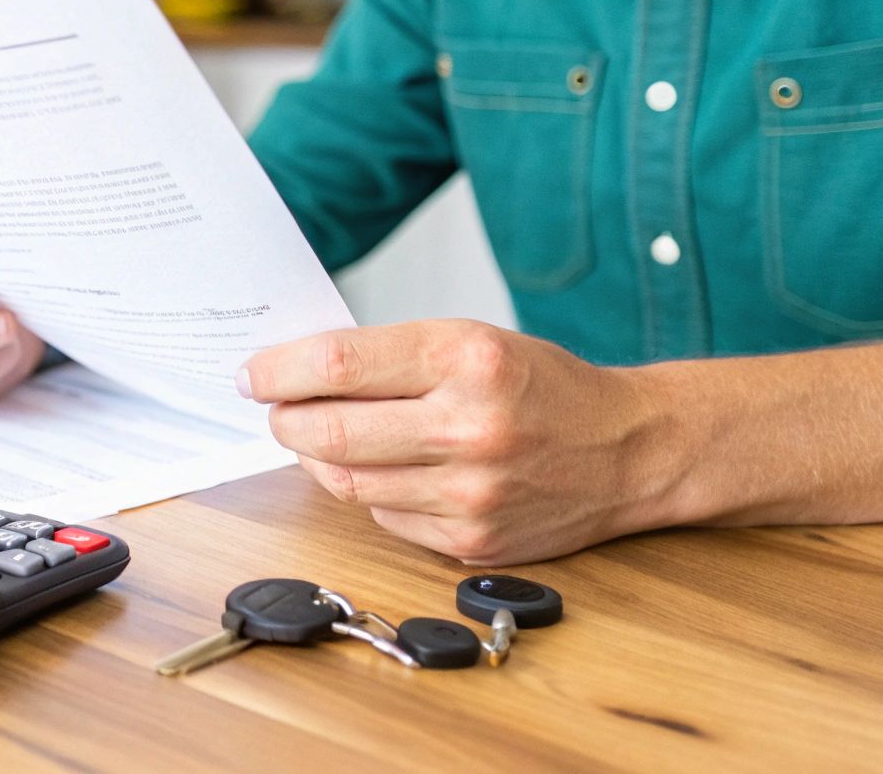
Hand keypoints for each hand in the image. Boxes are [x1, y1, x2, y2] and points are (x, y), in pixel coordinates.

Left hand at [238, 320, 675, 564]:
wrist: (631, 450)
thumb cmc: (542, 387)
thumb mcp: (473, 342)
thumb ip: (390, 357)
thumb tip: (296, 372)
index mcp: (467, 359)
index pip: (340, 363)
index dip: (278, 370)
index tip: (251, 374)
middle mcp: (469, 426)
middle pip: (330, 430)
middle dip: (284, 419)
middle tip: (273, 408)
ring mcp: (471, 492)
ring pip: (347, 481)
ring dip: (315, 457)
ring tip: (316, 436)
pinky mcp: (471, 541)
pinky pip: (384, 516)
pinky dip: (366, 491)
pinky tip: (378, 470)